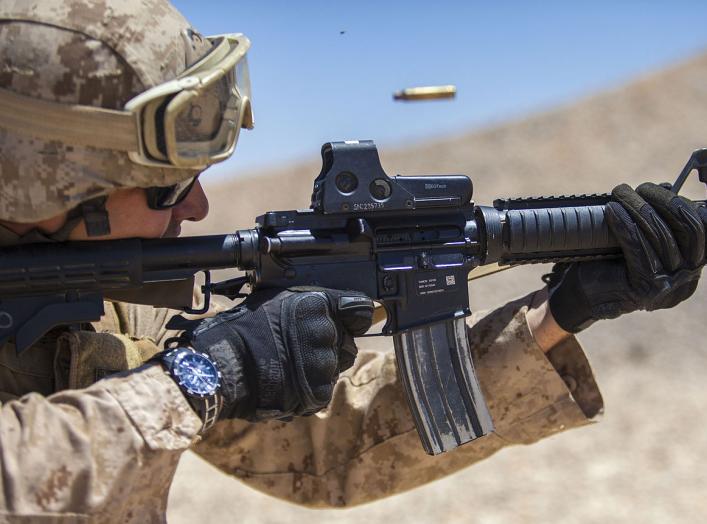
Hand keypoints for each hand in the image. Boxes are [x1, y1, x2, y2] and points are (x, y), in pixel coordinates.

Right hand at [183, 287, 373, 420]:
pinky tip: (286, 383)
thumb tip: (360, 306)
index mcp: (317, 305)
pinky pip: (323, 391)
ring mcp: (323, 364)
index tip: (344, 324)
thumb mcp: (278, 299)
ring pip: (334, 368)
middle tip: (294, 349)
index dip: (349, 319)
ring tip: (285, 367)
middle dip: (327, 347)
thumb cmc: (242, 330)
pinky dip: (308, 391)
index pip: (358, 311)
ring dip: (316, 370)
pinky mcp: (317, 392)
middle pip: (347, 343)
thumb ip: (318, 301)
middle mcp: (325, 332)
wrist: (219, 368)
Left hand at [546, 182, 704, 332]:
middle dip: (665, 201)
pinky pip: (638, 248)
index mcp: (691, 266)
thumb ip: (657, 219)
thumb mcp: (639, 238)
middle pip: (690, 230)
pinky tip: (612, 210)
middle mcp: (686, 278)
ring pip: (661, 237)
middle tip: (640, 187)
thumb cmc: (607, 262)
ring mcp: (668, 286)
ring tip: (620, 193)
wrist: (579, 295)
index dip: (686, 205)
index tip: (662, 188)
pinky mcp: (645, 288)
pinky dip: (625, 225)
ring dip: (639, 208)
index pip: (703, 230)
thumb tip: (667, 187)